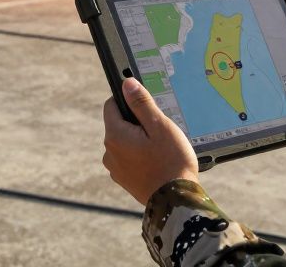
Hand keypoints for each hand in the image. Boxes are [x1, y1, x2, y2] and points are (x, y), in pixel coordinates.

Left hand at [102, 77, 198, 204]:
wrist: (175, 201)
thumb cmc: (170, 161)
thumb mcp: (159, 126)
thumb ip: (141, 104)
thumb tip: (126, 84)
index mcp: (115, 135)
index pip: (111, 105)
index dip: (128, 100)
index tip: (146, 106)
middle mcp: (109, 152)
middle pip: (119, 124)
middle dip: (137, 123)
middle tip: (160, 130)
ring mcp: (115, 168)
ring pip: (125, 142)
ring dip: (139, 140)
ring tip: (161, 149)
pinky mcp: (124, 180)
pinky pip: (129, 159)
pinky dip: (140, 156)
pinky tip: (158, 161)